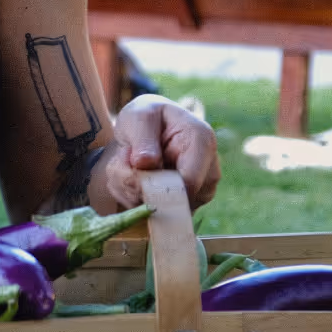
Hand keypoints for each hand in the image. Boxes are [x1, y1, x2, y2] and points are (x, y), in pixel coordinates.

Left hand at [102, 94, 220, 212]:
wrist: (145, 128)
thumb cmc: (145, 117)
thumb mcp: (139, 117)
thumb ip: (142, 139)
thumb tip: (145, 163)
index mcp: (202, 141)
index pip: (188, 181)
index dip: (157, 185)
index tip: (133, 168)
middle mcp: (208, 169)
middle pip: (176, 201)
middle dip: (140, 188)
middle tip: (123, 163)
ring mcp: (200, 190)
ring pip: (164, 210)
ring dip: (135, 193)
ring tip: (127, 167)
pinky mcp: (186, 203)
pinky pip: (159, 214)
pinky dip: (136, 199)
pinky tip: (132, 179)